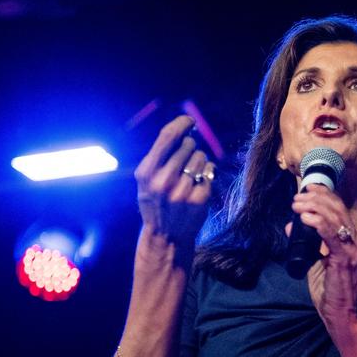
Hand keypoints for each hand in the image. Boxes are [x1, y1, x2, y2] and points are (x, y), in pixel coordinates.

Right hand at [134, 115, 214, 251]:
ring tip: (189, 175)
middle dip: (189, 147)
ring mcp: (182, 191)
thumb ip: (160, 156)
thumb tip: (183, 128)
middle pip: (188, 144)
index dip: (181, 123)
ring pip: (201, 156)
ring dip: (199, 161)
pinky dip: (206, 173)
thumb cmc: (157, 201)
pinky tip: (197, 184)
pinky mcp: (200, 199)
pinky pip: (209, 171)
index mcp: (146, 172)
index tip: (190, 120)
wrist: (166, 236)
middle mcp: (163, 181)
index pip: (167, 136)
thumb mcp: (147, 179)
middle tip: (184, 162)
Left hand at [289, 185, 356, 340]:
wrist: (339, 315)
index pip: (340, 210)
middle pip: (338, 210)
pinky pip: (332, 236)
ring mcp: (352, 251)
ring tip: (297, 205)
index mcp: (351, 241)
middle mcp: (355, 242)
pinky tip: (305, 218)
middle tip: (298, 197)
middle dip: (317, 198)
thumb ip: (306, 244)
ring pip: (335, 219)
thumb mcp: (314, 262)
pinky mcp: (345, 260)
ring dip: (314, 208)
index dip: (325, 195)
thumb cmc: (329, 291)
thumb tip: (290, 226)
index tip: (308, 188)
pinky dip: (317, 223)